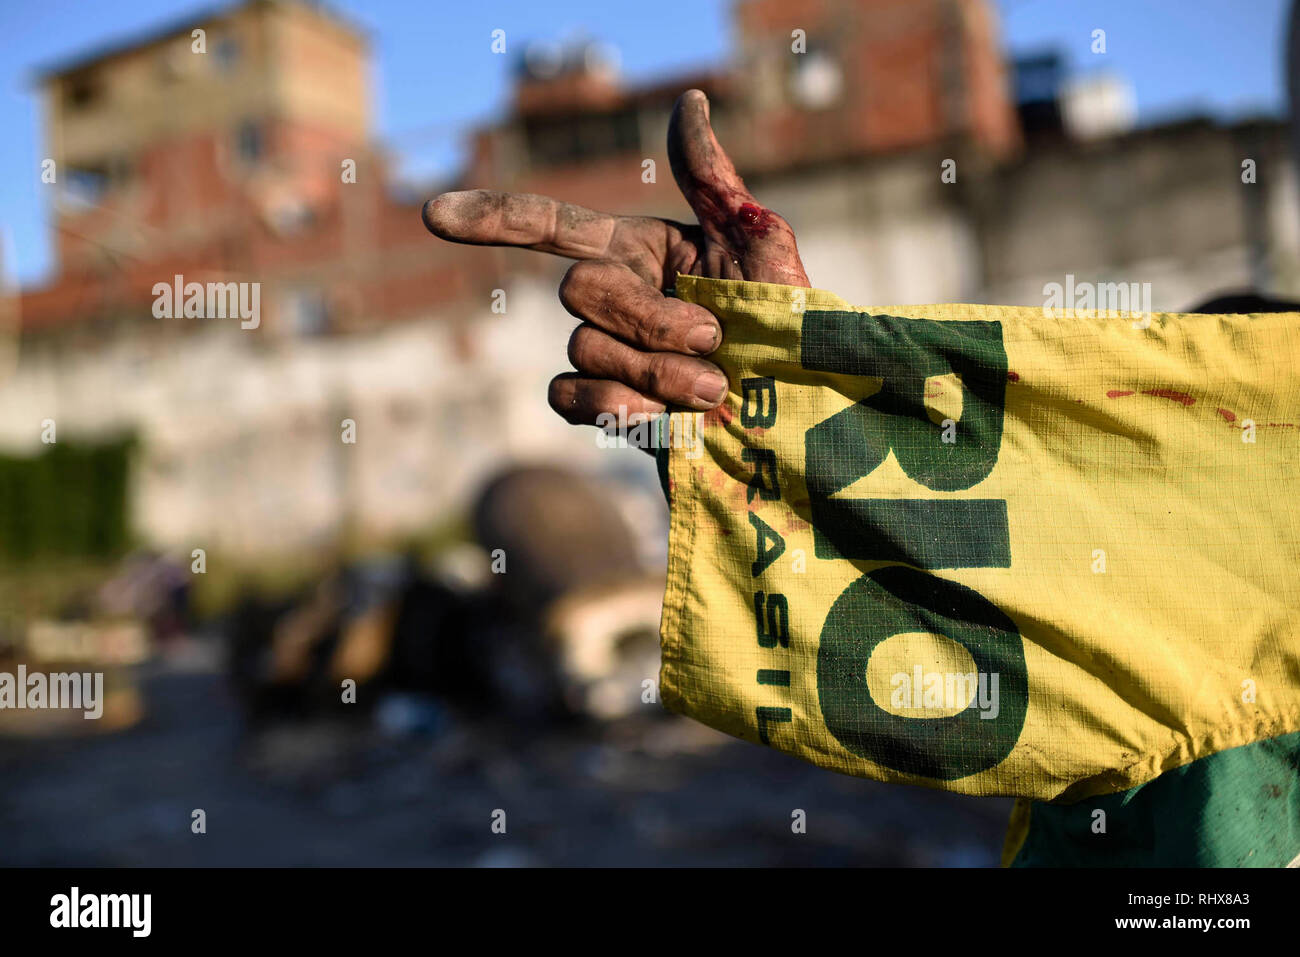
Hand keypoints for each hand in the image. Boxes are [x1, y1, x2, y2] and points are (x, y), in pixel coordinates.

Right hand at [422, 89, 809, 428]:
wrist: (802, 421)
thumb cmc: (793, 330)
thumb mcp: (760, 245)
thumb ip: (711, 180)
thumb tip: (689, 98)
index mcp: (645, 252)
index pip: (555, 229)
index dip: (494, 218)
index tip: (433, 214)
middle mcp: (619, 301)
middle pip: (579, 293)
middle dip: (649, 320)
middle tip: (715, 342)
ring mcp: (611, 358)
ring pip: (583, 349)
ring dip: (655, 371)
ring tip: (715, 390)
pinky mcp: (610, 411)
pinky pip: (569, 397)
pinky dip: (615, 406)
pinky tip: (666, 419)